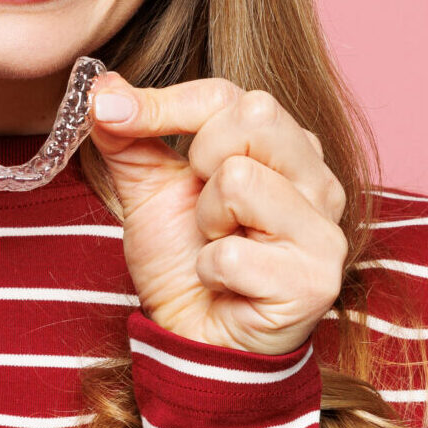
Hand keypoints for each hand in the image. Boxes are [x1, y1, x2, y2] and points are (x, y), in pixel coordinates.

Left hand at [89, 74, 348, 354]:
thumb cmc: (184, 259)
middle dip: (200, 161)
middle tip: (201, 208)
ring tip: (217, 245)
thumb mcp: (148, 187)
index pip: (227, 93)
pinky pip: (235, 251)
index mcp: (282, 144)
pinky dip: (211, 271)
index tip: (115, 116)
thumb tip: (101, 86)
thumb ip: (129, 134)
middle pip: (253, 115)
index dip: (163, 104)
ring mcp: (325, 228)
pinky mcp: (317, 279)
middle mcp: (316, 177)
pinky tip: (228, 284)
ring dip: (206, 223)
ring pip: (242, 179)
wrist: (196, 340)